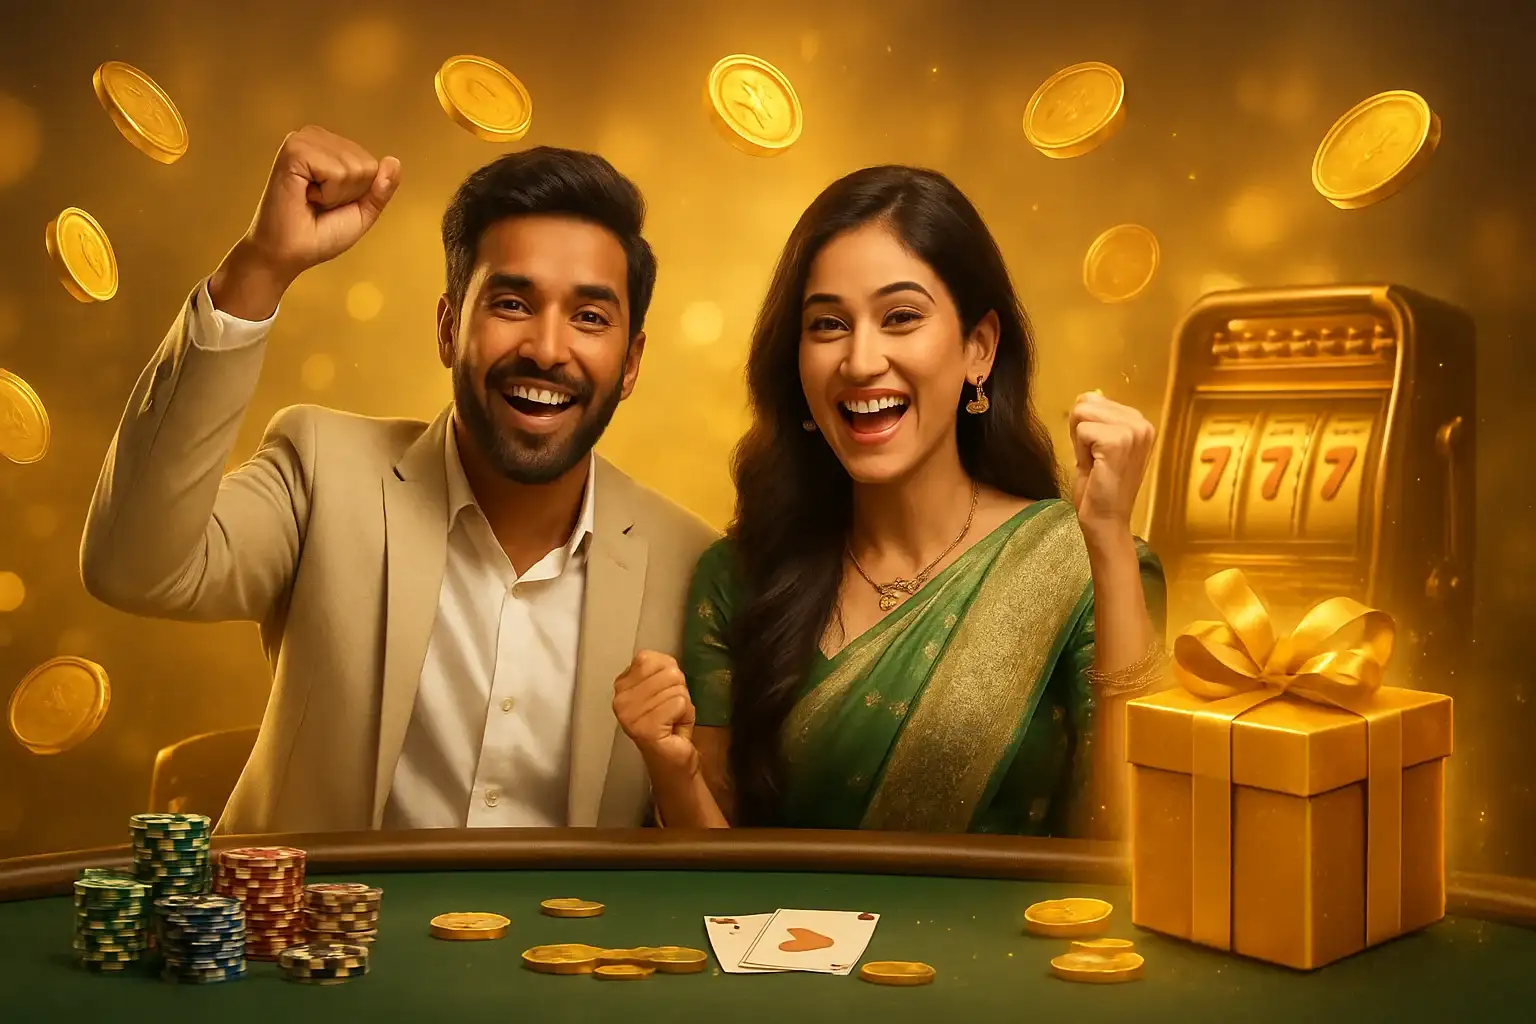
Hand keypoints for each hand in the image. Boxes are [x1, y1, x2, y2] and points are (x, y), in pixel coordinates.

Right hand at [211, 126, 399, 317]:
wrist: (287, 254)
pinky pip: (336, 171)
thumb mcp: (360, 212)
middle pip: (366, 164)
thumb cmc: (318, 234)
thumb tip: (394, 160)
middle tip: (318, 203)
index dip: (357, 194)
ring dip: (336, 194)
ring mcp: (302, 141)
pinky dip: (327, 193)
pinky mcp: (293, 151)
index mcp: (329, 147)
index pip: (372, 165)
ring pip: (353, 167)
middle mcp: (315, 137)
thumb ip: (380, 189)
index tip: (329, 204)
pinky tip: (304, 195)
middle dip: (348, 194)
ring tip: (310, 200)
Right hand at [613, 650, 698, 777]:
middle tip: (670, 711)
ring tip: (672, 720)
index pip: (651, 658)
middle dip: (678, 691)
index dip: (669, 675)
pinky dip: (685, 715)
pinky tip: (674, 728)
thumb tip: (667, 664)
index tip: (664, 697)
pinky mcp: (644, 727)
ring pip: (676, 689)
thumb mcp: (663, 687)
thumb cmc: (669, 723)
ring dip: (682, 706)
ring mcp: (629, 714)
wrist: (671, 759)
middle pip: (668, 672)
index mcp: (621, 685)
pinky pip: (678, 704)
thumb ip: (661, 670)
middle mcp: (620, 698)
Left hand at [1068, 390, 1155, 538]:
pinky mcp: (1119, 442)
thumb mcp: (1096, 445)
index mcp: (1139, 422)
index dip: (1084, 427)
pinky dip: (1080, 451)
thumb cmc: (1100, 487)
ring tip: (1095, 463)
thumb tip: (1084, 396)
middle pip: (1086, 403)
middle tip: (1095, 460)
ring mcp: (1133, 431)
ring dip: (1080, 442)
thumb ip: (1094, 421)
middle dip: (1080, 432)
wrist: (1106, 520)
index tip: (1097, 453)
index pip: (1094, 400)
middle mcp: (1142, 423)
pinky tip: (1095, 468)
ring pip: (1082, 414)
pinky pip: (1082, 430)